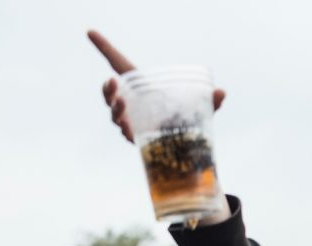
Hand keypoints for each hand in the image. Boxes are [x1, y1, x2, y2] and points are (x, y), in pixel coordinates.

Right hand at [88, 29, 226, 142]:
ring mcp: (131, 120)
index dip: (104, 48)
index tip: (90, 31)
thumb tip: (221, 93)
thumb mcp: (202, 109)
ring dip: (115, 109)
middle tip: (113, 84)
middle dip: (107, 88)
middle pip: (109, 93)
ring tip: (122, 106)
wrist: (187, 148)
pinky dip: (126, 130)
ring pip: (114, 114)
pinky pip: (126, 133)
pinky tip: (128, 129)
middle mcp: (131, 103)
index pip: (119, 64)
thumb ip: (211, 101)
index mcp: (142, 87)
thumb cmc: (189, 119)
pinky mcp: (136, 137)